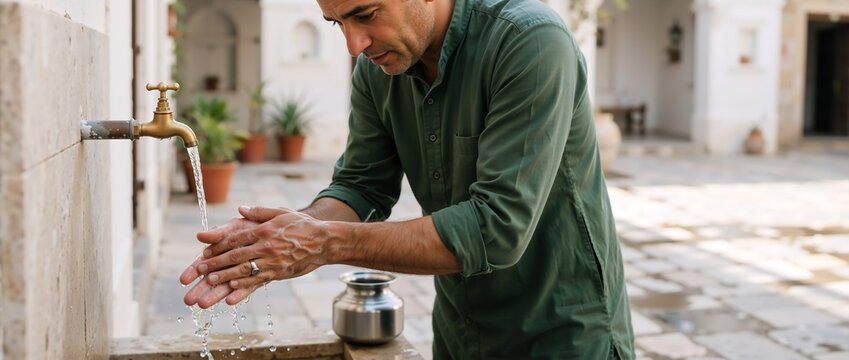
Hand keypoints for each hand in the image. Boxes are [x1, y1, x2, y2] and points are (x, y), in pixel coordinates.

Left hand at [181, 206, 331, 307]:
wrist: (324, 241)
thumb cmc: (302, 225)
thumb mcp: (281, 212)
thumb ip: (259, 212)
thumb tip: (240, 209)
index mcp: (264, 230)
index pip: (236, 238)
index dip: (218, 246)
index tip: (204, 251)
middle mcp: (266, 246)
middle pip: (236, 256)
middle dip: (215, 263)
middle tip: (199, 270)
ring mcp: (273, 261)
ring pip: (244, 270)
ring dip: (224, 277)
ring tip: (209, 282)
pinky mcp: (279, 272)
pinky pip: (258, 281)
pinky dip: (243, 287)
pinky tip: (231, 292)